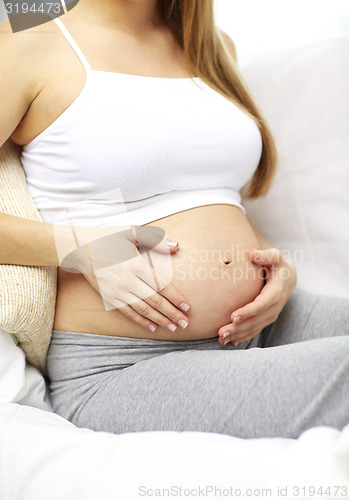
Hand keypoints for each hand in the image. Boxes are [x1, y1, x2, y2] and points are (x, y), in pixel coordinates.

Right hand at [59, 225, 189, 332]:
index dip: (175, 298)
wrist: (79, 248)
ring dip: (159, 320)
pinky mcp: (109, 298)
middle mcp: (128, 281)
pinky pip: (128, 312)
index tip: (187, 307)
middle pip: (155, 301)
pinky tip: (152, 327)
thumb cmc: (108, 238)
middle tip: (185, 323)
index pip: (161, 285)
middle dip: (172, 313)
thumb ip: (155, 239)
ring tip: (173, 328)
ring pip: (143, 309)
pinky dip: (141, 321)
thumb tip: (176, 246)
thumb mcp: (131, 232)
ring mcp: (117, 291)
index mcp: (136, 264)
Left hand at [217, 247, 296, 345]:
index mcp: (277, 291)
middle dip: (239, 327)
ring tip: (221, 338)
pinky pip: (255, 330)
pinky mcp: (267, 319)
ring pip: (255, 327)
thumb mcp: (275, 257)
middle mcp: (275, 306)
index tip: (233, 316)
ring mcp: (271, 314)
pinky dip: (243, 337)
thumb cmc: (277, 264)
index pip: (262, 304)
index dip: (249, 311)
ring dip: (238, 334)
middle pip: (256, 320)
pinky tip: (231, 342)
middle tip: (221, 331)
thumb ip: (265, 255)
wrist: (288, 277)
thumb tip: (253, 253)